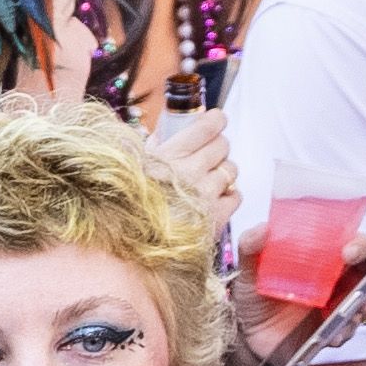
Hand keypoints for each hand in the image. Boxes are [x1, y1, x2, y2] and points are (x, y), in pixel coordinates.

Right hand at [142, 103, 237, 224]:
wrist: (129, 246)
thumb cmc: (130, 205)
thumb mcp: (134, 167)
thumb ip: (153, 145)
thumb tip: (166, 128)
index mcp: (170, 156)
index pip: (207, 127)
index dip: (215, 121)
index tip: (216, 120)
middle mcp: (191, 173)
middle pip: (223, 146)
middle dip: (216, 147)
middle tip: (206, 155)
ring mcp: (205, 196)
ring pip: (231, 170)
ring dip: (221, 172)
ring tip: (205, 181)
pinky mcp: (215, 218)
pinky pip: (236, 196)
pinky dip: (226, 196)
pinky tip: (211, 199)